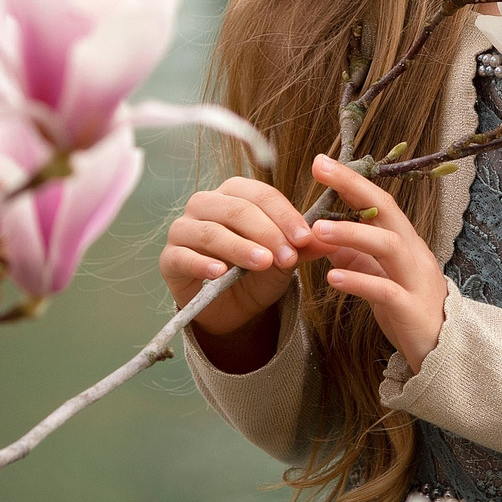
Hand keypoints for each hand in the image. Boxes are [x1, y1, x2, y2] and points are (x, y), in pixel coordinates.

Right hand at [162, 177, 311, 337]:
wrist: (231, 307)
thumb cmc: (256, 273)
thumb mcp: (285, 260)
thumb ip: (304, 247)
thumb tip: (332, 238)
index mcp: (235, 194)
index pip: (261, 195)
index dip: (284, 215)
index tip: (306, 238)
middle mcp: (206, 204)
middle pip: (237, 209)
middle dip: (267, 232)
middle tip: (288, 257)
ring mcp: (183, 229)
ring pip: (211, 231)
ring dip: (239, 247)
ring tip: (263, 262)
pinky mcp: (169, 258)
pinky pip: (182, 256)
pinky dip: (202, 264)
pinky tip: (220, 274)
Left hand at [301, 152, 449, 373]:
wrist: (447, 355)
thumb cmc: (411, 315)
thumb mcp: (382, 282)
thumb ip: (359, 261)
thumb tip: (328, 241)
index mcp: (407, 245)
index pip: (380, 203)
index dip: (352, 181)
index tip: (322, 163)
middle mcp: (415, 255)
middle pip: (388, 211)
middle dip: (353, 187)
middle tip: (319, 169)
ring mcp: (416, 281)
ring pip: (388, 246)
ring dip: (352, 233)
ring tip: (317, 230)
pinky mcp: (412, 310)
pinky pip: (385, 291)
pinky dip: (358, 281)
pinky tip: (332, 278)